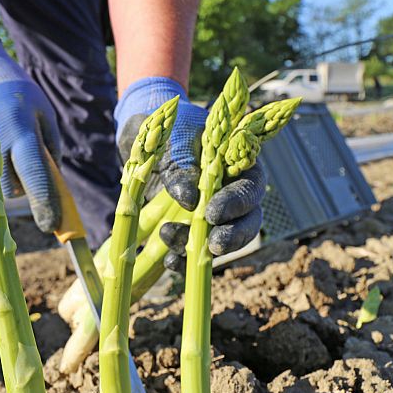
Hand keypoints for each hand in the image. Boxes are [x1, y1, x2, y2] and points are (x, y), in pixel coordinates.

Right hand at [0, 38, 61, 231]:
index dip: (44, 204)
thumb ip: (50, 150)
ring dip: (10, 181)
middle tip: (28, 164)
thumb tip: (52, 185)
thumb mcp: (43, 113)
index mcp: (21, 133)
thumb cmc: (18, 94)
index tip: (52, 224)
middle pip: (14, 190)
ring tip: (10, 150)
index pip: (35, 177)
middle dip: (26, 187)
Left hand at [114, 77, 265, 270]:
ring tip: (168, 236)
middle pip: (248, 221)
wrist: (143, 136)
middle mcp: (231, 192)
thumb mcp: (170, 141)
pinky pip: (196, 252)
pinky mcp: (191, 229)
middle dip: (232, 236)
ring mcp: (212, 214)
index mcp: (237, 165)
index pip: (249, 188)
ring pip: (222, 240)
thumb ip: (181, 166)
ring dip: (200, 247)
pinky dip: (184, 260)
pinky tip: (170, 262)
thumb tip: (190, 200)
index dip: (236, 204)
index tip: (211, 212)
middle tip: (213, 245)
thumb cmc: (165, 130)